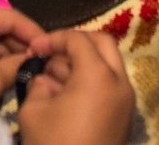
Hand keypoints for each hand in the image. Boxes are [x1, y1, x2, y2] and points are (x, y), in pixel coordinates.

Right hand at [17, 29, 135, 144]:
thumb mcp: (33, 111)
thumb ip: (38, 84)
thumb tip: (44, 78)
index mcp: (98, 75)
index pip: (77, 39)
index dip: (53, 39)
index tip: (34, 50)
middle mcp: (119, 82)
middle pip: (102, 44)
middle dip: (75, 43)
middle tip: (51, 55)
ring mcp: (126, 101)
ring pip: (109, 65)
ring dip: (83, 63)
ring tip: (53, 79)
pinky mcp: (125, 118)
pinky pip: (111, 86)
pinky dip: (92, 81)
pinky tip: (65, 97)